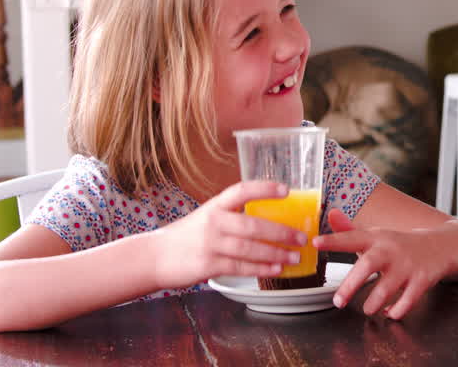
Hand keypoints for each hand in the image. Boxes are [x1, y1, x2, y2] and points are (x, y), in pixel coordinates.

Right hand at [153, 181, 305, 288]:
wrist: (156, 257)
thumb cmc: (187, 236)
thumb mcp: (207, 217)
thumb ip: (232, 216)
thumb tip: (271, 221)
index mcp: (215, 205)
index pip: (241, 190)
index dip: (264, 188)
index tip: (287, 190)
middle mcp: (213, 222)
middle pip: (253, 225)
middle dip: (281, 232)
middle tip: (302, 237)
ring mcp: (210, 244)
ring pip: (250, 248)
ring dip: (276, 254)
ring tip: (294, 257)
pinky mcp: (208, 265)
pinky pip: (240, 267)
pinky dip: (261, 269)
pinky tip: (276, 269)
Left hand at [312, 209, 446, 319]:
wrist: (440, 246)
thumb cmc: (399, 245)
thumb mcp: (376, 235)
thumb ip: (350, 229)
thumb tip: (330, 213)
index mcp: (376, 238)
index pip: (351, 237)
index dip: (333, 240)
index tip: (315, 243)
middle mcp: (390, 250)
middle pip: (368, 265)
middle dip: (351, 285)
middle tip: (338, 302)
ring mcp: (407, 265)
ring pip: (386, 288)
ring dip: (373, 303)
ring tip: (368, 309)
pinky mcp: (422, 280)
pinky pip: (407, 301)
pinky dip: (396, 311)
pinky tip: (391, 312)